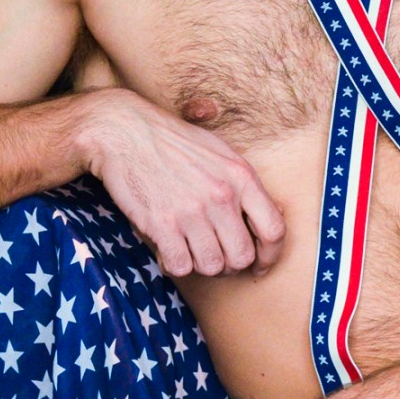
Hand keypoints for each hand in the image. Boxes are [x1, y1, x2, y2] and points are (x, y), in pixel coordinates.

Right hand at [80, 88, 284, 276]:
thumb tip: (261, 218)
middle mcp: (221, 195)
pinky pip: (180, 266)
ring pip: (213, 266)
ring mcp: (192, 211)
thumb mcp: (220, 152)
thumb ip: (242, 185)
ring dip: (202, 265)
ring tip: (191, 249)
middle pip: (243, 256)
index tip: (260, 264)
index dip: (270, 255)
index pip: (274, 230)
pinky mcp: (162, 224)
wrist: (125, 132)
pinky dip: (175, 263)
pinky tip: (169, 248)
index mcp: (241, 176)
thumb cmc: (172, 141)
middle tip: (218, 257)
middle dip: (231, 265)